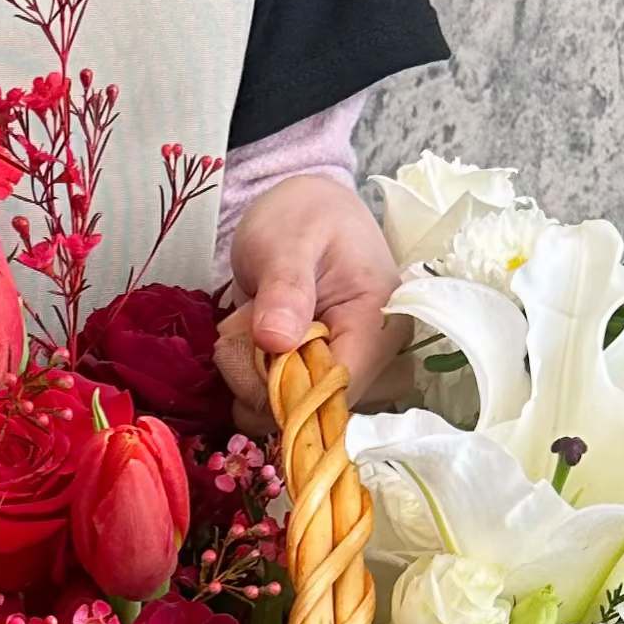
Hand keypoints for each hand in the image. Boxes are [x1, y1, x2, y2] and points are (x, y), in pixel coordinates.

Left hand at [215, 173, 407, 422]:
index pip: (339, 390)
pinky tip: (250, 344)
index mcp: (379, 324)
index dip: (290, 393)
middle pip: (312, 410)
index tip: (252, 359)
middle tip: (244, 326)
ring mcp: (345, 371)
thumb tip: (276, 341)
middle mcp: (372, 359)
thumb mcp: (288, 240)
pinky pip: (278, 403)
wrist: (305, 211)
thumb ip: (285, 287)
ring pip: (288, 412)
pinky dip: (251, 380)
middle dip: (261, 381)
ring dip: (250, 378)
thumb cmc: (303, 216)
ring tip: (248, 325)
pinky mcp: (320, 378)